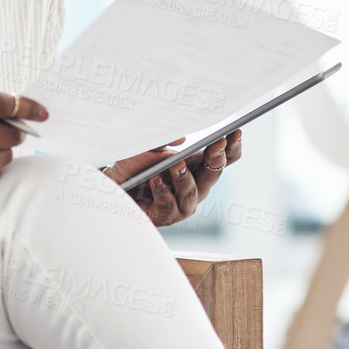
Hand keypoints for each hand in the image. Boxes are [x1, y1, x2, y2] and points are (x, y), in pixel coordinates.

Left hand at [101, 128, 242, 225]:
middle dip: (215, 158)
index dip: (232, 147)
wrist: (115, 188)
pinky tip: (156, 179)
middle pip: (213, 174)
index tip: (234, 132)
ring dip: (184, 177)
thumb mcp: (149, 146)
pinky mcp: (165, 217)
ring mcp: (183, 204)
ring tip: (177, 164)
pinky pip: (168, 205)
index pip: (224, 159)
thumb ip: (164, 140)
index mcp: (198, 167)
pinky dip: (162, 191)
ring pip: (191, 191)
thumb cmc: (136, 165)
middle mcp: (196, 187)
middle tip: (216, 144)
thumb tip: (181, 138)